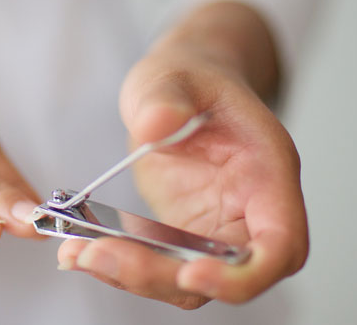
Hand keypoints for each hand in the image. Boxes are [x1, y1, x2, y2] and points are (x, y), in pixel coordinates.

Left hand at [57, 2, 307, 307]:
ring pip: (186, 279)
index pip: (280, 245)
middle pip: (226, 275)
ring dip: (132, 276)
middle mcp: (249, 209)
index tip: (191, 274)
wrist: (177, 89)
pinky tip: (79, 250)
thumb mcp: (173, 76)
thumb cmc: (189, 80)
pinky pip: (158, 264)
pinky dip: (119, 264)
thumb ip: (166, 97)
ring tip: (76, 253)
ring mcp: (215, 226)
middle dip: (163, 275)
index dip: (243, 274)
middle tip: (100, 254)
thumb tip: (155, 123)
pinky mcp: (182, 233)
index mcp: (266, 171)